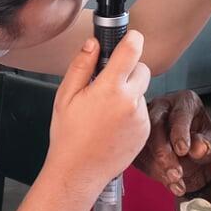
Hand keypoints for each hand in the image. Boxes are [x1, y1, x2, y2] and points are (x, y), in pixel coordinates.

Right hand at [47, 31, 152, 190]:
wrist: (78, 172)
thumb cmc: (68, 135)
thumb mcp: (65, 97)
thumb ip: (81, 66)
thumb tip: (93, 43)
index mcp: (110, 89)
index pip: (132, 51)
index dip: (132, 39)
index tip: (130, 38)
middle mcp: (130, 102)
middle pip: (142, 69)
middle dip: (129, 70)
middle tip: (108, 82)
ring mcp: (140, 118)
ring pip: (141, 91)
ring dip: (128, 93)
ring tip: (105, 111)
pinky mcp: (145, 131)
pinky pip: (141, 111)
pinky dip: (131, 112)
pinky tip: (112, 125)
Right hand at [133, 91, 210, 197]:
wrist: (191, 158)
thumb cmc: (202, 142)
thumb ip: (208, 144)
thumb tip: (198, 148)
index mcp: (184, 101)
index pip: (179, 113)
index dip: (180, 132)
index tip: (183, 150)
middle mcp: (162, 107)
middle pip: (154, 125)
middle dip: (163, 152)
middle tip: (175, 173)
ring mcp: (146, 122)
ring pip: (143, 143)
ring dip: (158, 166)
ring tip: (175, 181)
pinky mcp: (136, 140)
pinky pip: (137, 155)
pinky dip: (152, 172)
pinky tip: (167, 181)